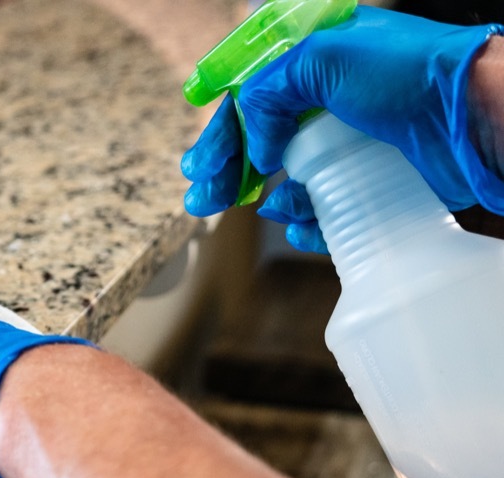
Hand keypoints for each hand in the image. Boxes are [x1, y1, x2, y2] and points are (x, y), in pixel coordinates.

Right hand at [182, 7, 503, 253]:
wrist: (475, 116)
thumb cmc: (410, 74)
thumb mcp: (322, 58)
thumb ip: (269, 92)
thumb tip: (258, 146)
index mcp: (320, 61)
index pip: (253, 94)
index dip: (223, 127)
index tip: (199, 161)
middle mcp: (335, 101)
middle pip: (264, 140)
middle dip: (230, 170)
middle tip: (203, 198)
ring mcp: (354, 142)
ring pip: (291, 179)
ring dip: (264, 197)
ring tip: (250, 207)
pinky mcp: (375, 181)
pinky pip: (326, 208)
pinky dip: (305, 220)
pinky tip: (295, 223)